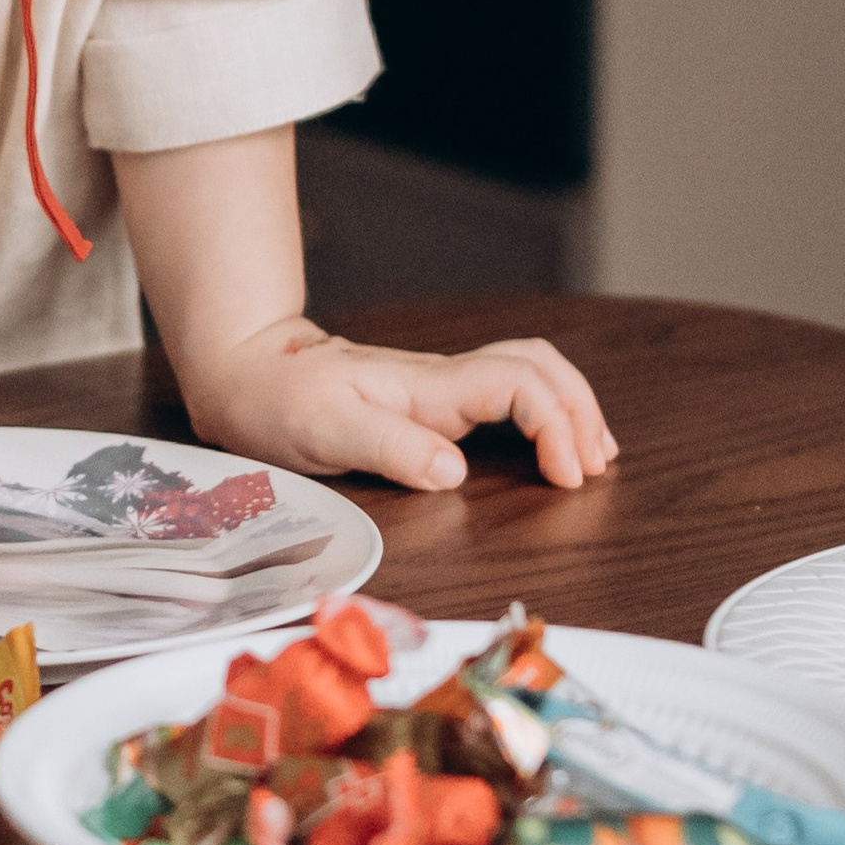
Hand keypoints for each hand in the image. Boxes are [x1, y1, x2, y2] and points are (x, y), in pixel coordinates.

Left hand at [177, 317, 617, 494]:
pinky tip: (549, 444)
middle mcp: (443, 380)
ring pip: (529, 372)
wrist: (247, 372)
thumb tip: (454, 472)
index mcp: (428, 386)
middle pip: (540, 367)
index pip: (518, 384)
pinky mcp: (432, 402)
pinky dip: (543, 411)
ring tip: (596, 455)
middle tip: (597, 466)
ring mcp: (440, 388)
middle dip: (582, 410)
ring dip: (570, 405)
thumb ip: (391, 448)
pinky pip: (506, 392)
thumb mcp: (327, 431)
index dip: (556, 425)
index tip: (568, 477)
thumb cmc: (281, 401)